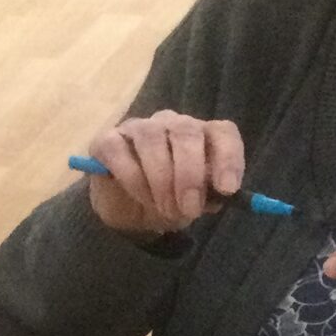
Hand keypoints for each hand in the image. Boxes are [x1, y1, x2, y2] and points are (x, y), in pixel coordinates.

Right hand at [83, 112, 244, 237]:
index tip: (227, 190)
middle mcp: (172, 123)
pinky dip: (131, 177)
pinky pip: (119, 150)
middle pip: (186, 132)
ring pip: (152, 138)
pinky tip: (139, 196)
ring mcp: (138, 128)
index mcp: (202, 135)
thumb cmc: (170, 201)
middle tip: (189, 209)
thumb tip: (221, 193)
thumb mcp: (195, 204)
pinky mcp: (107, 140)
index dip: (228, 158)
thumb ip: (210, 195)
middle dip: (189, 175)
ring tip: (163, 209)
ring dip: (161, 179)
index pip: (222, 132)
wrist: (129, 212)